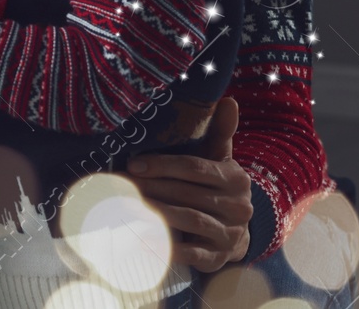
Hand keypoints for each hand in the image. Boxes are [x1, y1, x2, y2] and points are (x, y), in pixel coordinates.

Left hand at [128, 96, 252, 270]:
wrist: (236, 231)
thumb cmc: (216, 187)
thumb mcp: (220, 159)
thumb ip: (220, 132)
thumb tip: (228, 100)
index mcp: (235, 178)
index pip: (195, 168)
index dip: (162, 165)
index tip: (133, 163)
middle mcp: (237, 207)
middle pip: (186, 194)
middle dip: (150, 187)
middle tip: (120, 184)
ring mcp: (229, 234)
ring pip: (188, 220)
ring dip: (155, 213)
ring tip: (126, 206)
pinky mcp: (217, 258)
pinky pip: (191, 252)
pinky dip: (167, 246)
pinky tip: (143, 238)